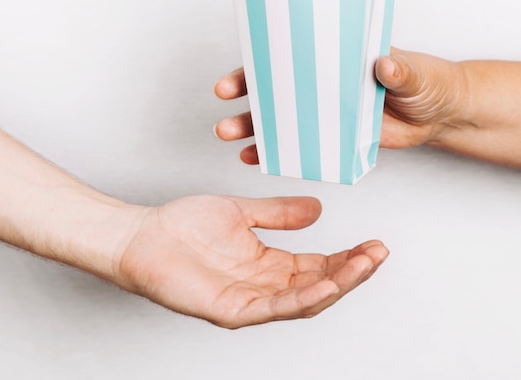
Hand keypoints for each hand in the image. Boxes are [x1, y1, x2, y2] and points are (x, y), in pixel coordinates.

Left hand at [114, 195, 387, 328]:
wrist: (142, 235)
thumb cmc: (183, 226)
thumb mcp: (241, 212)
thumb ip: (278, 214)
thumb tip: (317, 209)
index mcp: (267, 264)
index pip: (317, 265)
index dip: (347, 257)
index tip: (373, 243)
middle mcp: (263, 286)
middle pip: (318, 285)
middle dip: (351, 272)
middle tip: (378, 254)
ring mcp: (248, 302)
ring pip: (302, 301)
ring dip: (336, 285)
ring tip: (363, 266)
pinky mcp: (230, 311)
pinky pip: (272, 308)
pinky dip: (302, 298)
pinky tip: (325, 285)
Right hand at [213, 49, 464, 158]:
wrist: (441, 114)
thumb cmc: (429, 82)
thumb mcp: (416, 73)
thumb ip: (400, 70)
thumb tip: (384, 65)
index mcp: (339, 55)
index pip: (293, 53)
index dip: (262, 61)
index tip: (236, 74)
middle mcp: (326, 79)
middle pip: (277, 85)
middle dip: (246, 95)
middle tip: (223, 106)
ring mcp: (328, 108)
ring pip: (282, 115)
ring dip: (253, 125)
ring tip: (229, 135)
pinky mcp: (336, 135)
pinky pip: (301, 142)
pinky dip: (277, 150)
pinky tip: (255, 157)